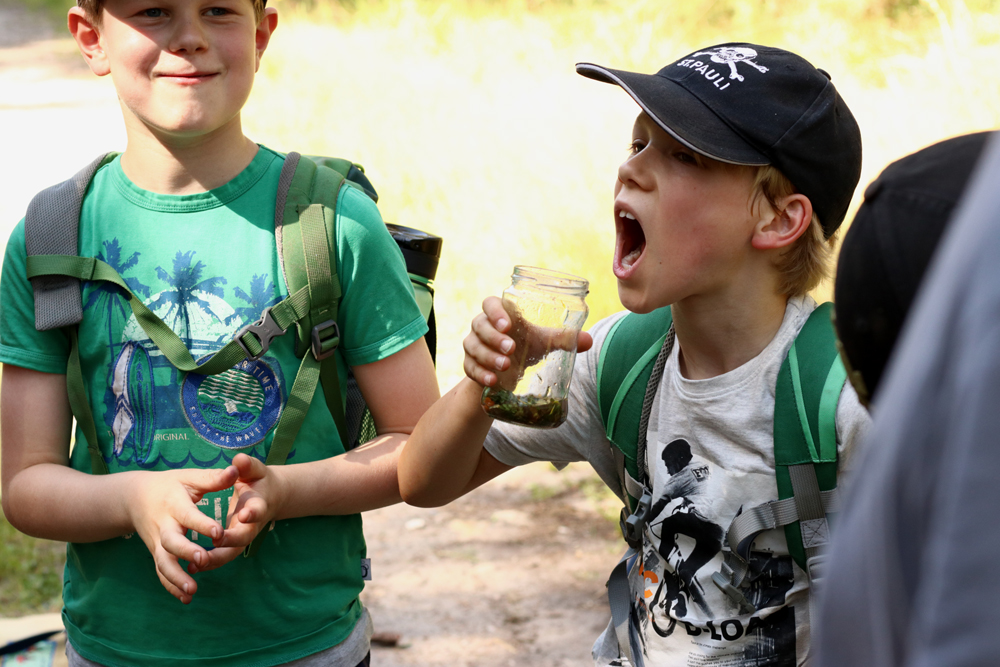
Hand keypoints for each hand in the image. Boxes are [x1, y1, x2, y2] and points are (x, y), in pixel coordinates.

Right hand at [126, 466, 238, 603]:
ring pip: (163, 563)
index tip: (218, 532)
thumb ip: (213, 478)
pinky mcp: (156, 553)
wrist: (134, 497)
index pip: (188, 516)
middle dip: (186, 552)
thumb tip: (236, 469)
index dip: (201, 524)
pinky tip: (186, 599)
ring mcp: (157, 543)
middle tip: (203, 559)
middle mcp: (163, 526)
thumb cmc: (169, 485)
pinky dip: (171, 586)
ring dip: (176, 578)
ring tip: (192, 591)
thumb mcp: (189, 478)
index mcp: (174, 505)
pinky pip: (161, 572)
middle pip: (171, 542)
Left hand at [190, 454, 284, 571]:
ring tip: (194, 564)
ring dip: (214, 560)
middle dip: (229, 543)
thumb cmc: (259, 481)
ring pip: (229, 554)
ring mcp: (241, 537)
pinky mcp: (231, 545)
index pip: (257, 511)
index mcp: (258, 505)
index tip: (244, 514)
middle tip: (214, 542)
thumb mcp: (255, 470)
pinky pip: (220, 559)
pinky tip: (189, 569)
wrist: (269, 498)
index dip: (253, 513)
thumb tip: (238, 460)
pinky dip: (207, 565)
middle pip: (243, 539)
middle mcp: (251, 525)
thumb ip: (247, 466)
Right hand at [463, 296, 592, 387]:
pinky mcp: (469, 364)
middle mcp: (482, 326)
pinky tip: (492, 381)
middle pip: (479, 325)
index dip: (496, 312)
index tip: (508, 325)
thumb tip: (588, 340)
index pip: (490, 304)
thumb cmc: (525, 347)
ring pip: (472, 346)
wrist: (506, 373)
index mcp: (499, 314)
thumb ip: (561, 339)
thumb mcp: (542, 342)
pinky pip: (469, 367)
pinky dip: (480, 374)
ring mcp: (473, 345)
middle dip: (494, 337)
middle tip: (511, 348)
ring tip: (505, 367)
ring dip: (488, 357)